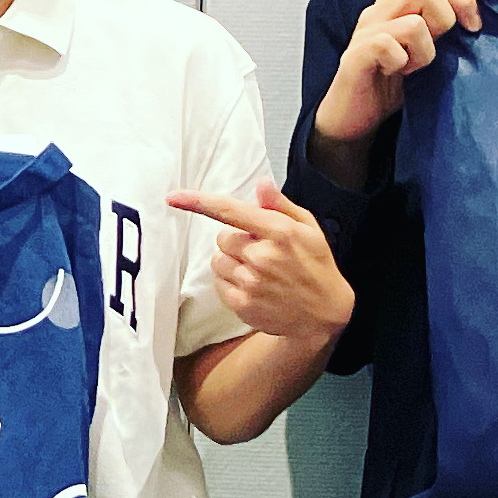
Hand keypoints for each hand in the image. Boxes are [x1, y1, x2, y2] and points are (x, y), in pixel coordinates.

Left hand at [170, 181, 353, 343]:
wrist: (324, 313)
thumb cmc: (316, 265)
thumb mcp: (308, 228)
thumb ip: (281, 205)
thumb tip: (260, 184)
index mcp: (280, 232)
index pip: (230, 211)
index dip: (198, 202)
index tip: (173, 196)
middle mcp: (262, 256)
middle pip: (223, 237)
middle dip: (238, 241)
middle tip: (262, 251)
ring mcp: (250, 282)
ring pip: (218, 260)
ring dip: (233, 262)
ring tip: (260, 271)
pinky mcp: (241, 303)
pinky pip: (219, 282)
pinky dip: (231, 281)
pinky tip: (255, 286)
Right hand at [312, 0, 481, 157]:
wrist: (354, 118)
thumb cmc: (391, 84)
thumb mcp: (426, 46)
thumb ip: (440, 18)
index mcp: (397, 4)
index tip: (474, 27)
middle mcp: (380, 11)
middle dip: (446, 21)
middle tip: (439, 50)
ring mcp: (366, 31)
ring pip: (414, 23)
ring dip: (424, 52)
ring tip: (413, 68)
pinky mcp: (355, 55)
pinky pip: (387, 46)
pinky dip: (400, 63)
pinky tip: (395, 74)